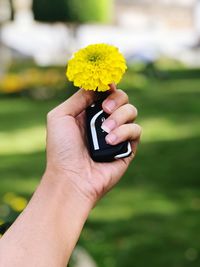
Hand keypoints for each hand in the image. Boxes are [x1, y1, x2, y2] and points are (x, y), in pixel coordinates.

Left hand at [45, 84, 140, 204]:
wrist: (71, 177)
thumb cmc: (62, 149)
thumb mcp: (60, 116)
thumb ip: (79, 97)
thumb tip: (97, 85)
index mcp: (88, 112)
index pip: (104, 92)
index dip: (108, 85)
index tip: (108, 83)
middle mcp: (104, 120)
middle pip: (121, 97)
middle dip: (116, 99)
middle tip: (105, 109)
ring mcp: (117, 133)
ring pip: (132, 111)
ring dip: (119, 117)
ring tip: (105, 131)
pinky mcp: (128, 147)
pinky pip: (136, 130)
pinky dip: (124, 132)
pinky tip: (110, 141)